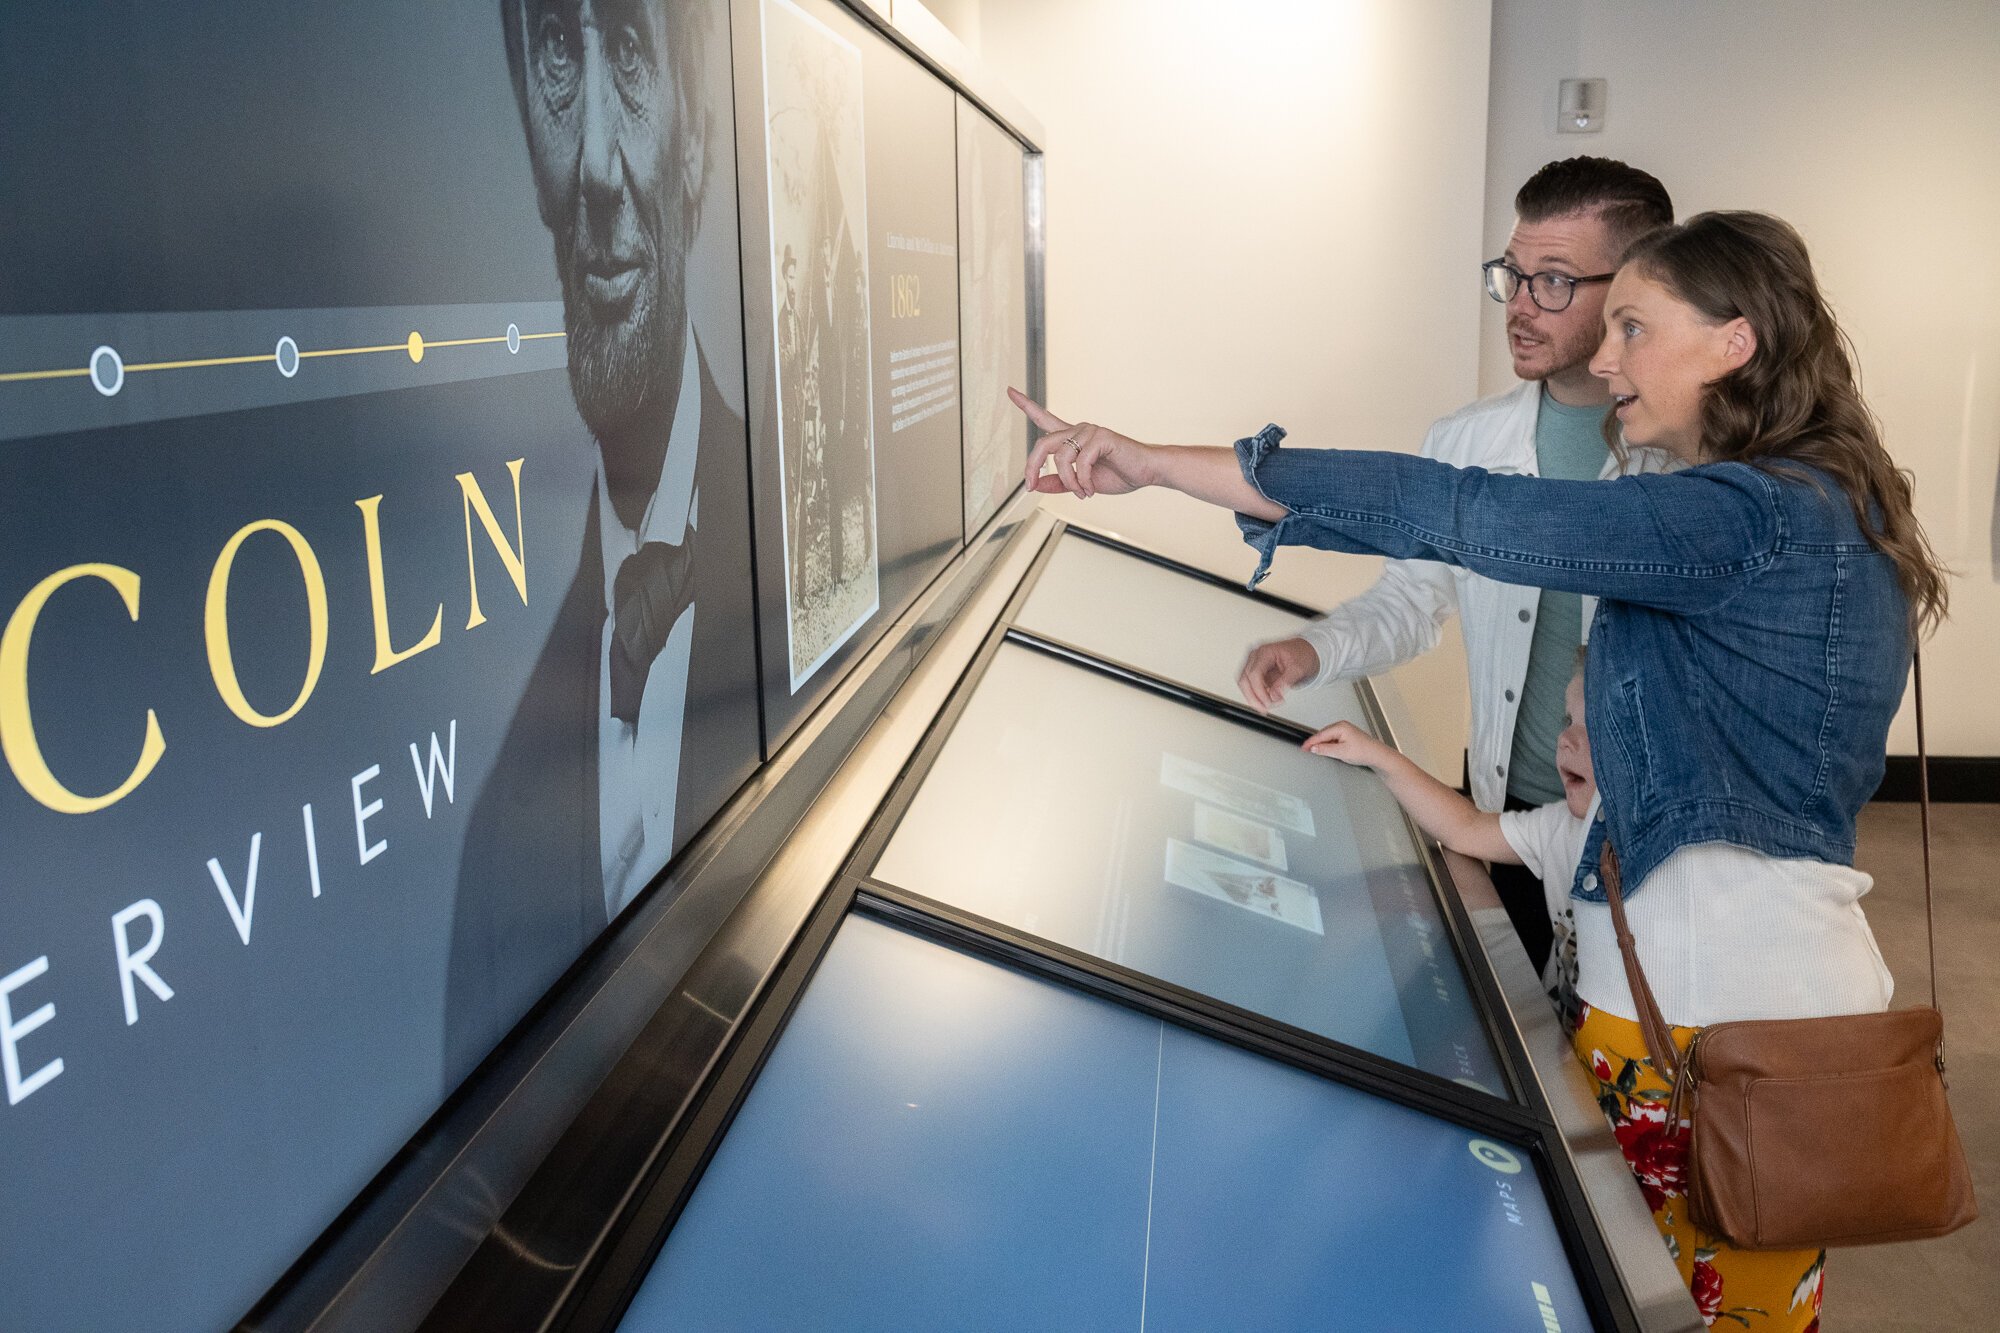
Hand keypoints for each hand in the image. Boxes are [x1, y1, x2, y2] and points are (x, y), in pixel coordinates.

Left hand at [1009, 388, 1156, 498]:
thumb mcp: (1080, 484)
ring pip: (1061, 457)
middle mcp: (1078, 430)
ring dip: (1068, 481)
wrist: (1146, 472)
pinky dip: (1082, 480)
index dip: (1026, 405)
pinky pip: (1080, 462)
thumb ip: (1059, 483)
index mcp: (1072, 438)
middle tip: (1030, 487)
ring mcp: (1090, 432)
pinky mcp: (1101, 437)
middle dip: (1032, 467)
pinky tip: (1090, 489)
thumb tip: (1036, 485)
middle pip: (1042, 444)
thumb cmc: (1118, 474)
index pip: (1044, 418)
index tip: (1010, 391)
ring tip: (1081, 492)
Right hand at [1237, 637, 1319, 712]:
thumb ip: (1285, 682)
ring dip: (1253, 697)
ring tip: (1268, 705)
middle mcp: (1256, 657)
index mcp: (1265, 652)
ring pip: (1244, 684)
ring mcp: (1254, 664)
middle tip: (1264, 708)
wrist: (1305, 652)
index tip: (1268, 702)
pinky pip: (1250, 686)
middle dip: (1253, 697)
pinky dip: (1257, 696)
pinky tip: (1267, 701)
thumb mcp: (1298, 669)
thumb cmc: (1302, 654)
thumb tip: (1274, 696)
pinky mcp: (1257, 672)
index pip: (1254, 673)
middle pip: (1244, 679)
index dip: (1259, 691)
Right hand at [1302, 720, 1388, 767]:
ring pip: (1328, 737)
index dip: (1310, 742)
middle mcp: (1342, 726)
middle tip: (1306, 750)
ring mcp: (1345, 730)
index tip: (1303, 748)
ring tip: (1316, 752)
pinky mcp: (1347, 735)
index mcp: (1340, 727)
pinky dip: (1328, 744)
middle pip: (1323, 734)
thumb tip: (1314, 748)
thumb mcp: (1341, 752)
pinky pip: (1333, 739)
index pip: (1320, 734)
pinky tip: (1327, 750)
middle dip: (1315, 742)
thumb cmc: (1364, 751)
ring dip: (1322, 744)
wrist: (1377, 755)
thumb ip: (1325, 749)